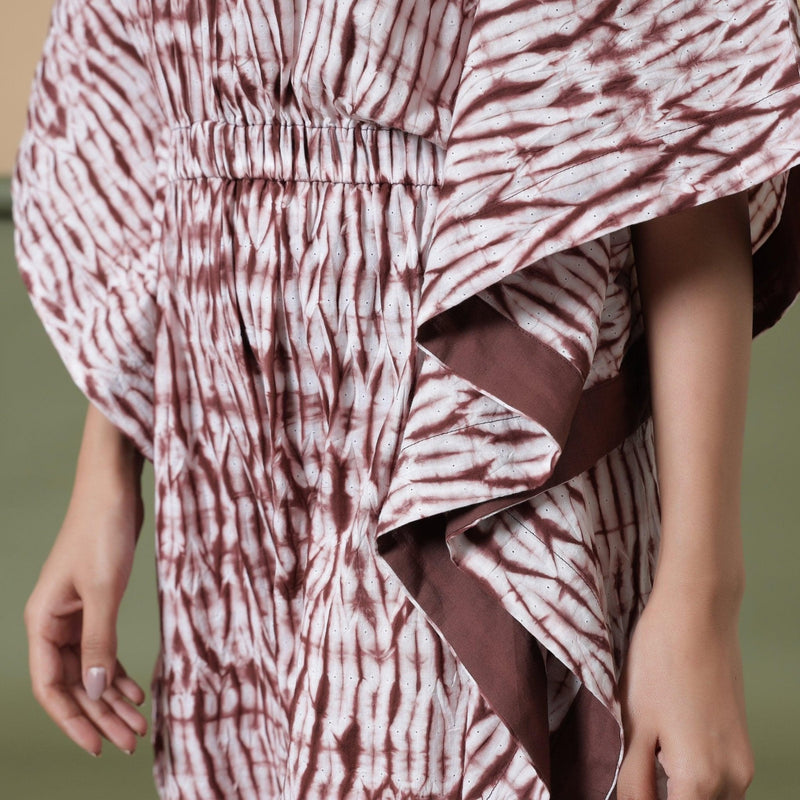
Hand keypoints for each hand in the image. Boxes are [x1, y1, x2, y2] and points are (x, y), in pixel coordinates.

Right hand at [24, 460, 147, 756]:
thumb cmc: (102, 532)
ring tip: (140, 723)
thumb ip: (99, 641)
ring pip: (91, 668)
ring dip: (113, 697)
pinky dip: (120, 670)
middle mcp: (54, 622)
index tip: (99, 746)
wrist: (114, 489)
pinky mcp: (97, 602)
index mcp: (43, 621)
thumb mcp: (103, 591)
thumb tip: (97, 692)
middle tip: (131, 741)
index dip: (74, 720)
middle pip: (74, 682)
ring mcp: (76, 613)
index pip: (52, 686)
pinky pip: (104, 648)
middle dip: (100, 715)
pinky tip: (139, 689)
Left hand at [616, 580, 753, 799]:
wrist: (699, 614)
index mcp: (700, 780)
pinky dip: (691, 780)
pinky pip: (718, 784)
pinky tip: (662, 752)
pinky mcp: (741, 746)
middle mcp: (732, 781)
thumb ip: (634, 781)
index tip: (629, 786)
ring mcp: (742, 764)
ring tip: (645, 763)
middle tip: (633, 775)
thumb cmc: (661, 660)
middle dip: (660, 797)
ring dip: (678, 793)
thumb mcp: (634, 725)